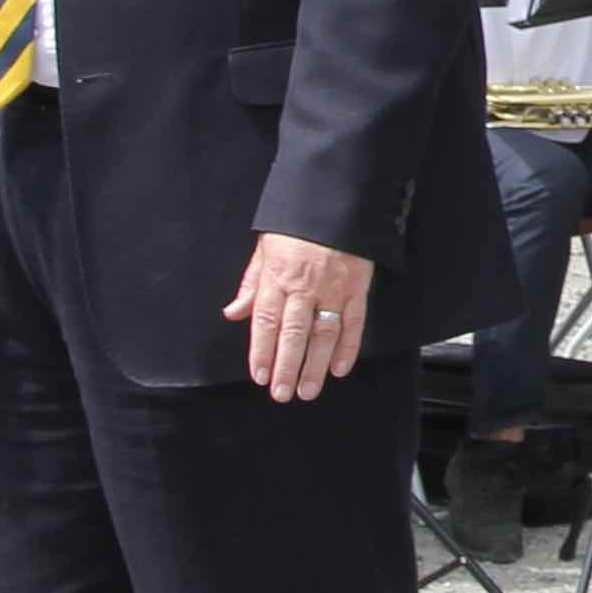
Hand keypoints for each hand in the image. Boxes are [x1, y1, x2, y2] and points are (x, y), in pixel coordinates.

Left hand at [223, 232, 374, 398]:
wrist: (337, 199)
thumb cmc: (296, 225)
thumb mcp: (265, 248)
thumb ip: (251, 284)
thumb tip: (233, 313)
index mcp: (277, 275)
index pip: (266, 320)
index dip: (262, 350)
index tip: (259, 375)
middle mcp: (304, 285)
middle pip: (294, 332)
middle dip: (287, 366)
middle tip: (281, 393)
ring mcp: (334, 287)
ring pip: (323, 333)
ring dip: (315, 365)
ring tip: (308, 390)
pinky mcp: (358, 287)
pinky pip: (354, 322)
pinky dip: (348, 347)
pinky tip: (340, 369)